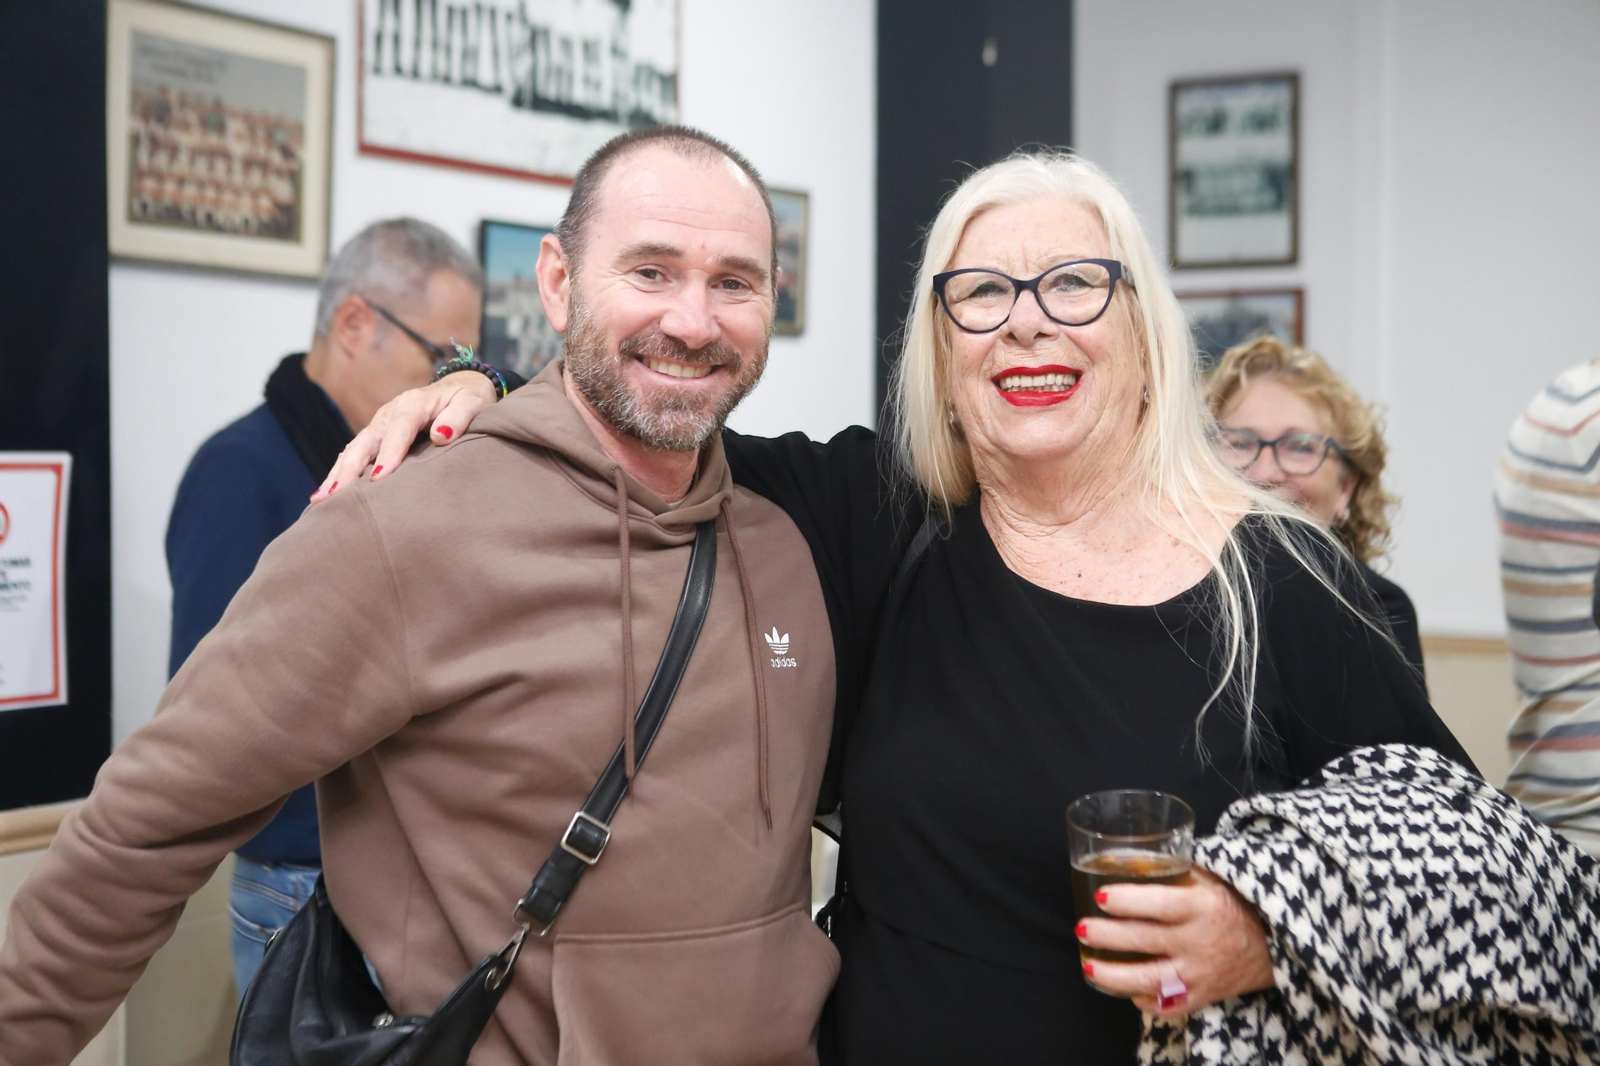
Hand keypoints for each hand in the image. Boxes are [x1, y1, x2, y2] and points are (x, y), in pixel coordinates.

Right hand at [312, 372, 498, 500]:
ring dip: (337, 473)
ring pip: (355, 449)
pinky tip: (326, 494)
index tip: (379, 477)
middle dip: (349, 467)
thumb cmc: (469, 399)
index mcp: (413, 403)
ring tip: (321, 499)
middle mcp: (390, 412)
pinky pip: (356, 454)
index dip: (389, 453)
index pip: (399, 429)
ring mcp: (380, 423)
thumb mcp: (473, 403)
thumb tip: (441, 435)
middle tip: (336, 495)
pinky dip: (340, 472)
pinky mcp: (377, 434)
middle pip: (366, 440)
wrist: (460, 386)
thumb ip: (459, 417)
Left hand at [1076, 867, 1273, 1015]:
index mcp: (1203, 906)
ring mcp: (1200, 973)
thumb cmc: (1232, 904)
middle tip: (1082, 928)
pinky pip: (1167, 1006)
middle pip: (1144, 940)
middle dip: (1107, 936)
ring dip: (1114, 975)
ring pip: (1150, 980)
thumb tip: (1128, 857)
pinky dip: (1144, 1001)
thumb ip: (1175, 870)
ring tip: (1088, 965)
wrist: (1273, 945)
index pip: (1160, 904)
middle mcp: (1200, 941)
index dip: (1127, 901)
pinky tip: (1126, 991)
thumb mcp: (1210, 879)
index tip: (1101, 897)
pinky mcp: (1203, 997)